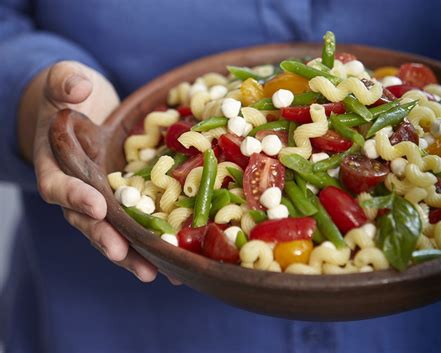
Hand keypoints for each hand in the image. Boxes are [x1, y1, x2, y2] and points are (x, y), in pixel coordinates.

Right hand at [18, 61, 160, 281]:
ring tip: (152, 272)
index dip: (74, 197)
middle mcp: (75, 189)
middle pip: (85, 221)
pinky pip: (132, 224)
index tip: (97, 204)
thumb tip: (77, 88)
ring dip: (130, 253)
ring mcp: (99, 197)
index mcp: (55, 164)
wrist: (82, 109)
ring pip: (110, 231)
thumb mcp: (63, 81)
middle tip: (126, 256)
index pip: (58, 185)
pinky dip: (147, 243)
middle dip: (105, 239)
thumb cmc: (69, 95)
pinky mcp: (121, 199)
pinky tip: (170, 260)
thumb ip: (64, 83)